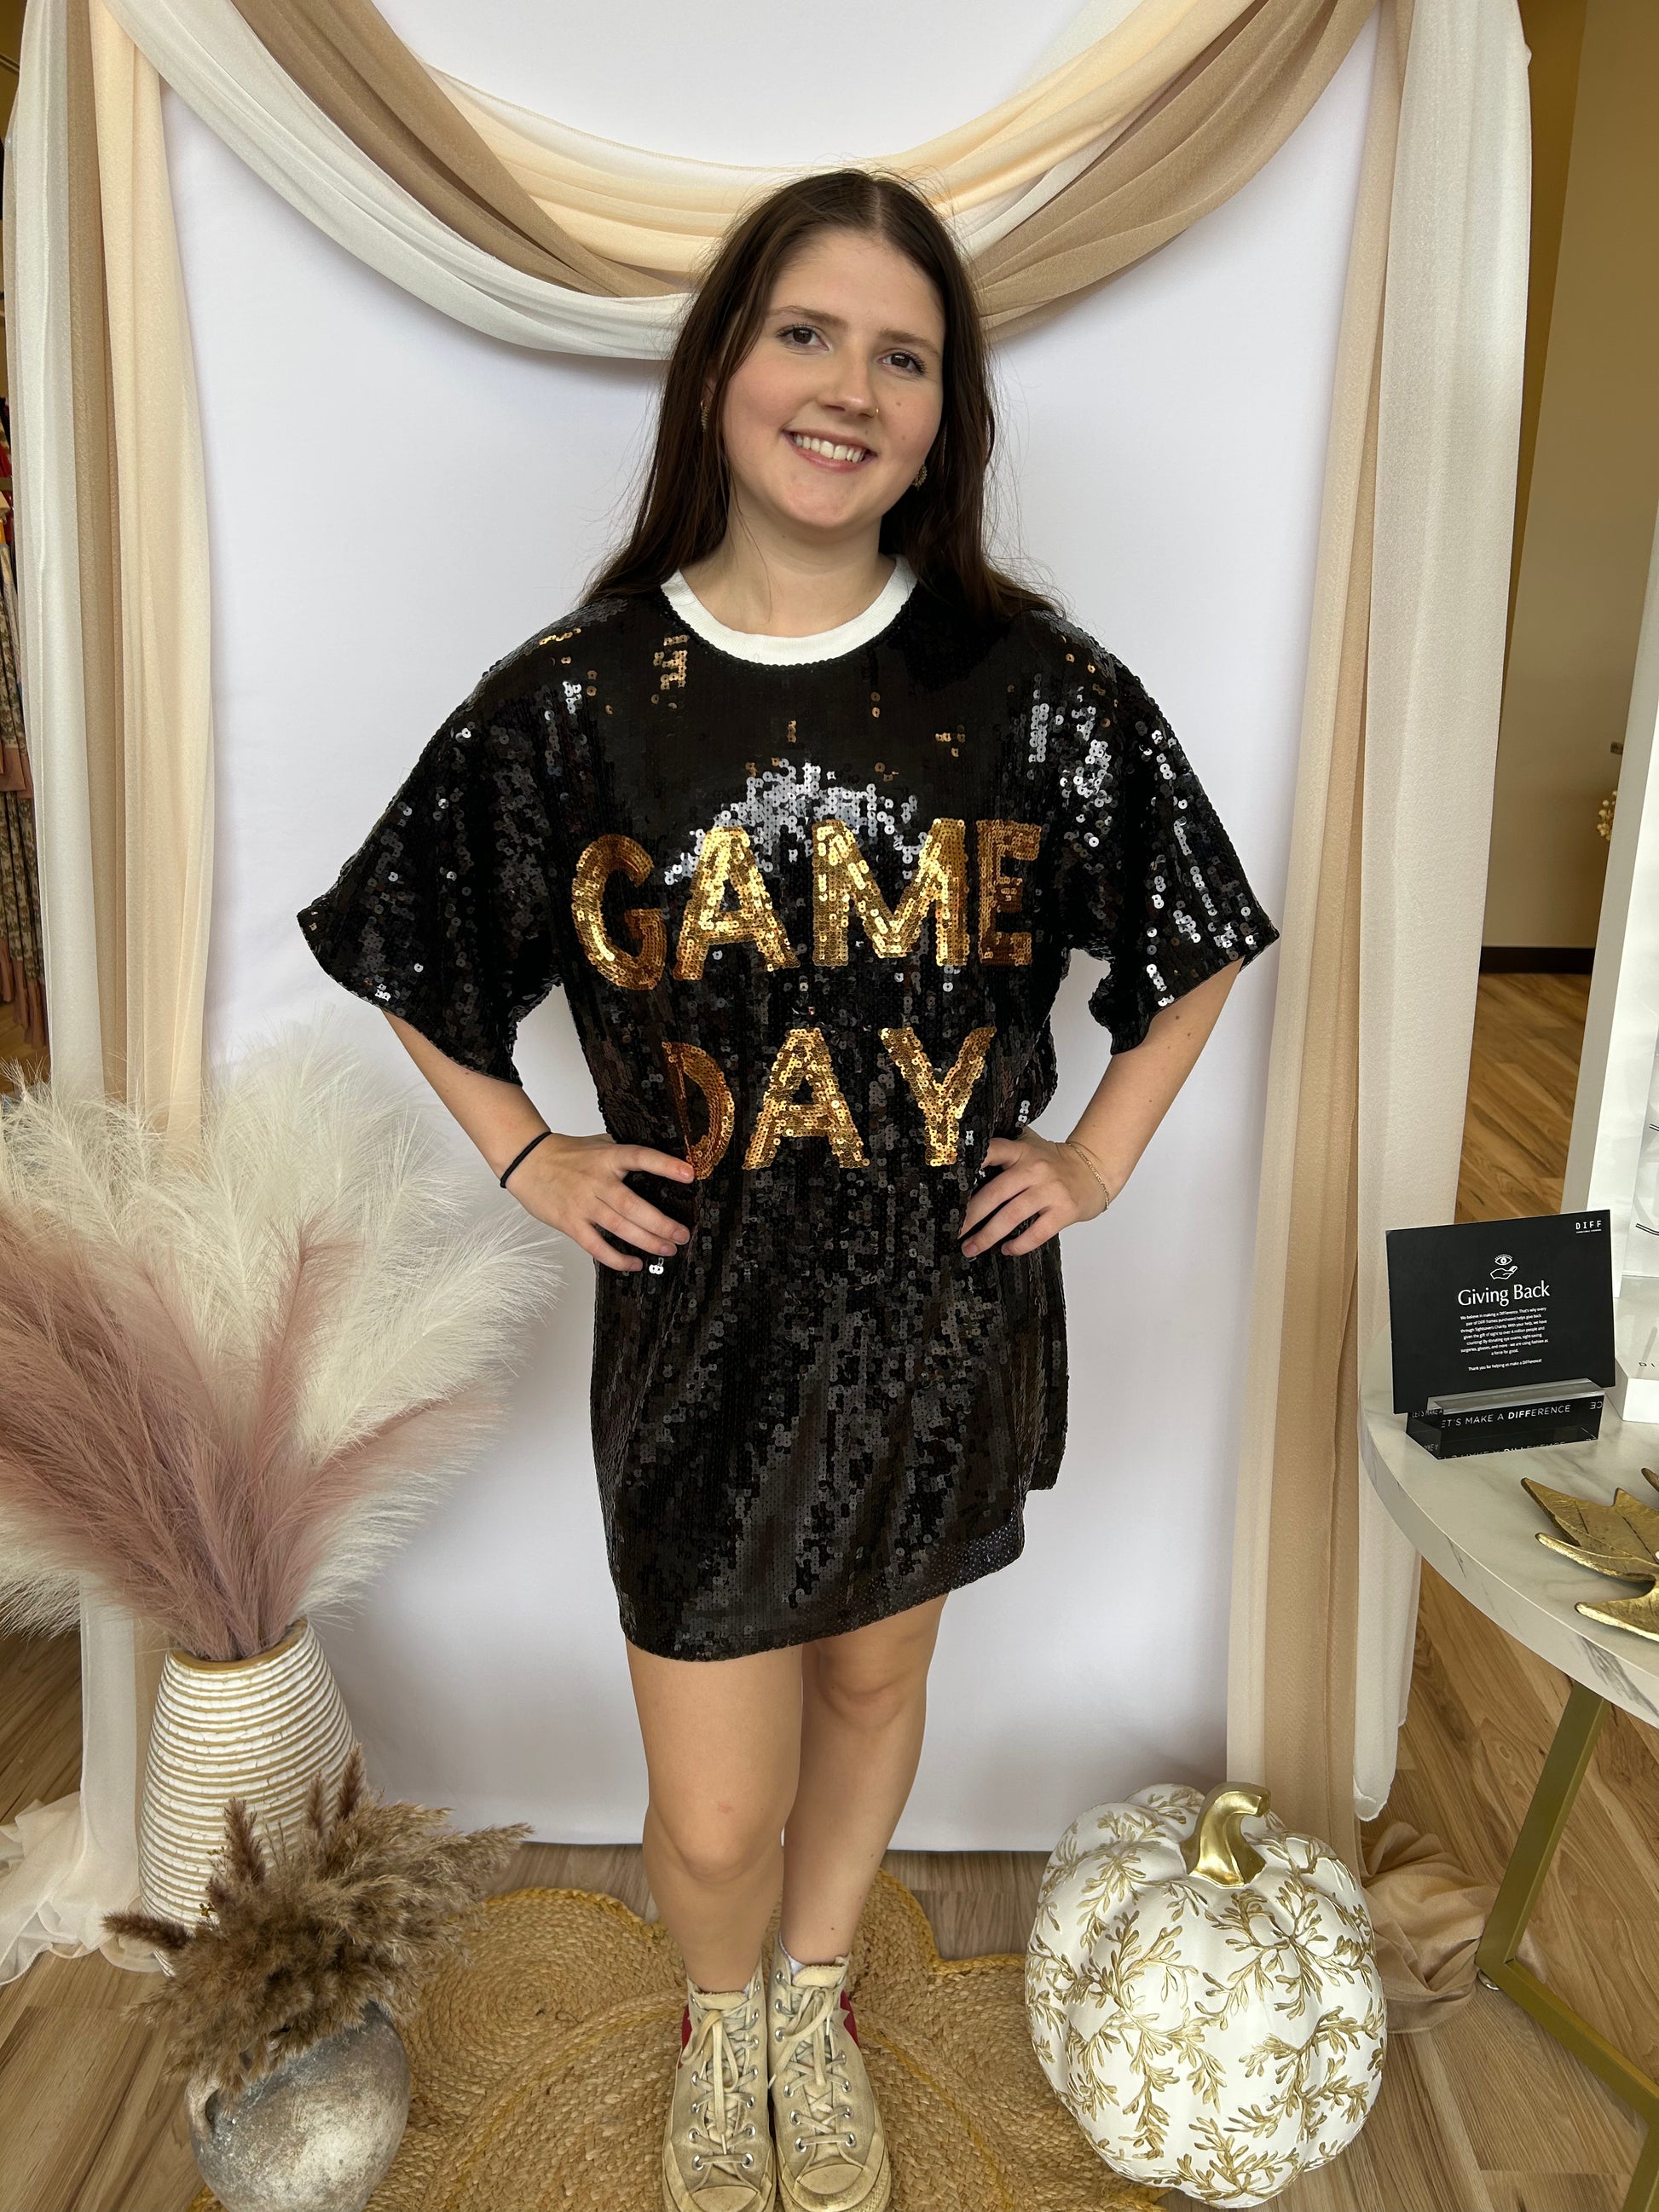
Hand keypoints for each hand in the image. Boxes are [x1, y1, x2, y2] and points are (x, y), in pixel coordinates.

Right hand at [505, 1132, 695, 1272]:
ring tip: (667, 1250)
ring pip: (619, 1227)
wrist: (527, 1161)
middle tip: (682, 1235)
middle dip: (661, 1223)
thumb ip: (624, 1153)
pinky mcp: (570, 1223)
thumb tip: (659, 1160)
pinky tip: (633, 1263)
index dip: (665, 1165)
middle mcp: (597, 1181)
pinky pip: (596, 1246)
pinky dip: (616, 1258)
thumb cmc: (566, 1154)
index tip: (689, 1175)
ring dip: (646, 1241)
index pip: (640, 1158)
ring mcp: (583, 1204)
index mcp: (607, 1158)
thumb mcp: (599, 1144)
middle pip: (633, 1205)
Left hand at [958, 1131, 1111, 1258]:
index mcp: (1021, 1150)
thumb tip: (964, 1164)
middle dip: (970, 1217)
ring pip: (1011, 1216)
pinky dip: (1018, 1244)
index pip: (992, 1151)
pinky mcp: (1063, 1211)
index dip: (971, 1164)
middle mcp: (1034, 1169)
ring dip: (987, 1236)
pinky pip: (1036, 1233)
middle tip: (954, 1233)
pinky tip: (1006, 1249)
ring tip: (971, 1248)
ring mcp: (1049, 1190)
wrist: (1094, 1170)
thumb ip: (1004, 1150)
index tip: (950, 1183)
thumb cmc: (1054, 1163)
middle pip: (994, 1193)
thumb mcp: (1030, 1147)